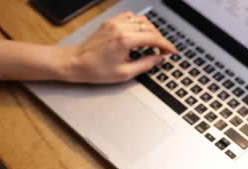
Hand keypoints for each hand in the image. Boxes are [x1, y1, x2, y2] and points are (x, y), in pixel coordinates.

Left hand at [62, 11, 176, 82]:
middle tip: (163, 50)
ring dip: (151, 30)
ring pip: (141, 20)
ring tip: (153, 42)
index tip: (172, 51)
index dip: (166, 45)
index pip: (153, 38)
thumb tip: (158, 59)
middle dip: (160, 39)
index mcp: (125, 40)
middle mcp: (120, 28)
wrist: (75, 62)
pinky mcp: (110, 22)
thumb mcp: (125, 73)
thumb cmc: (96, 70)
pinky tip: (140, 33)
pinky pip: (130, 17)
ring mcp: (115, 23)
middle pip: (150, 28)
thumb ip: (145, 64)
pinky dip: (139, 23)